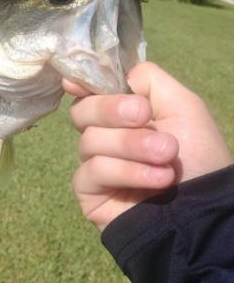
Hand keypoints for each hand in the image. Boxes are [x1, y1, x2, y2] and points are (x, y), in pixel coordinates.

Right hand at [64, 62, 232, 230]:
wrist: (205, 207)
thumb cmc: (199, 155)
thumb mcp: (182, 104)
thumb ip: (147, 79)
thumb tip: (110, 76)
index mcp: (123, 115)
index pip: (89, 94)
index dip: (81, 84)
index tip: (76, 83)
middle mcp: (105, 137)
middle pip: (82, 112)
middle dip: (112, 111)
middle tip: (144, 117)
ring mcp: (95, 166)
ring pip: (89, 141)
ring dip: (131, 146)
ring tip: (166, 157)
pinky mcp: (90, 193)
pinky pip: (92, 171)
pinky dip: (125, 171)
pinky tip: (155, 179)